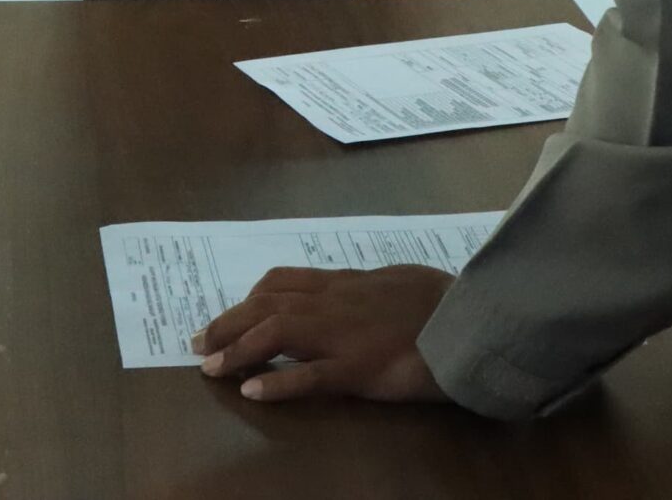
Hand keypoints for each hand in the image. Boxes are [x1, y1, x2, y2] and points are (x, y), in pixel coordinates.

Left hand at [192, 265, 456, 405]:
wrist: (474, 318)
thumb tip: (359, 289)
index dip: (246, 300)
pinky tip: (252, 390)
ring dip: (237, 348)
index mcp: (345, 283)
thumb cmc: (443, 301)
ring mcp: (346, 334)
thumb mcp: (399, 281)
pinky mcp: (360, 367)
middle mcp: (336, 302)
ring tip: (210, 368)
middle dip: (226, 323)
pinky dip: (277, 381)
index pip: (282, 282)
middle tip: (197, 344)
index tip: (224, 317)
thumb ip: (370, 287)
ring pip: (277, 331)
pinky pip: (310, 374)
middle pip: (267, 304)